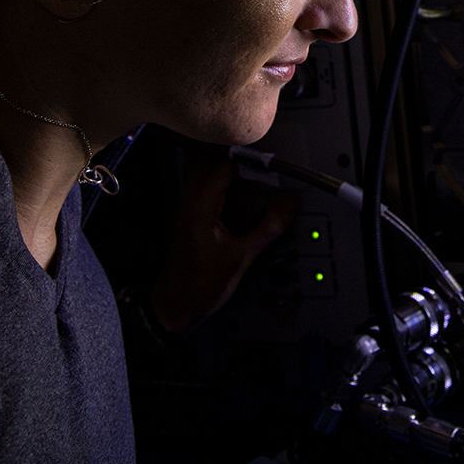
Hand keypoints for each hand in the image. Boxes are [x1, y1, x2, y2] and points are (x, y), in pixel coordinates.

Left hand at [146, 157, 296, 335]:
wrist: (176, 305)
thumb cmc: (199, 285)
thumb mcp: (241, 257)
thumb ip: (267, 229)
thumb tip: (288, 207)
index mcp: (201, 206)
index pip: (224, 165)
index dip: (248, 161)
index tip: (267, 164)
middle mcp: (190, 202)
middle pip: (209, 160)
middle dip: (235, 157)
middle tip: (260, 164)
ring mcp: (188, 208)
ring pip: (205, 171)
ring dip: (228, 169)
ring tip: (254, 175)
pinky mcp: (190, 217)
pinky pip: (205, 187)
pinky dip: (222, 183)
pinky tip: (240, 194)